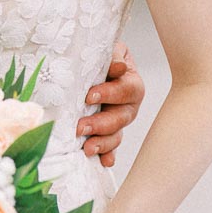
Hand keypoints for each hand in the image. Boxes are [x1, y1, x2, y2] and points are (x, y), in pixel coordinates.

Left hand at [77, 42, 143, 167]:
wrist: (97, 65)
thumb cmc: (102, 57)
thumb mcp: (108, 50)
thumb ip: (113, 57)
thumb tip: (118, 66)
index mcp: (131, 83)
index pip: (125, 89)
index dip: (109, 93)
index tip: (89, 96)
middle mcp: (129, 105)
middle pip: (121, 117)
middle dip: (101, 124)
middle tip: (81, 128)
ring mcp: (120, 121)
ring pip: (116, 134)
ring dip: (103, 143)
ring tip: (87, 148)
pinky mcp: (109, 132)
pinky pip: (111, 147)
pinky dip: (107, 154)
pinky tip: (104, 162)